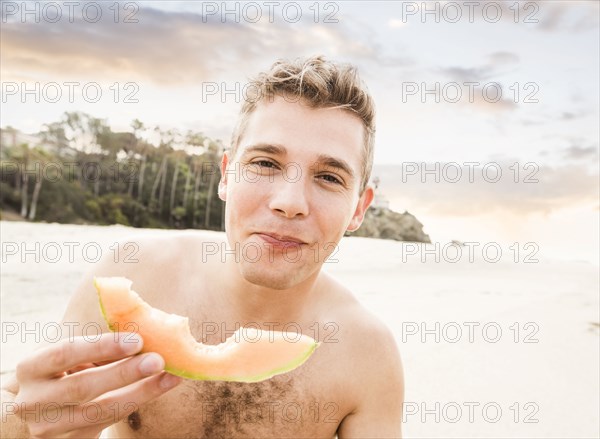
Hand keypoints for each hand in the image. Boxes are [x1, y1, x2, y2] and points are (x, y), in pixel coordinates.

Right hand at [13, 332, 181, 437]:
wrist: (39, 409)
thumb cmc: (61, 370)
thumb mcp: (68, 355)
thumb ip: (96, 344)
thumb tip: (144, 327)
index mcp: (30, 368)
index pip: (65, 353)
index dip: (101, 346)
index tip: (137, 339)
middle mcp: (34, 401)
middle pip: (82, 387)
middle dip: (124, 373)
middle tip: (158, 360)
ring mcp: (50, 428)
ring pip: (100, 411)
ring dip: (140, 392)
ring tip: (170, 376)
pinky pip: (109, 422)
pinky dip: (138, 402)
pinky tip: (161, 387)